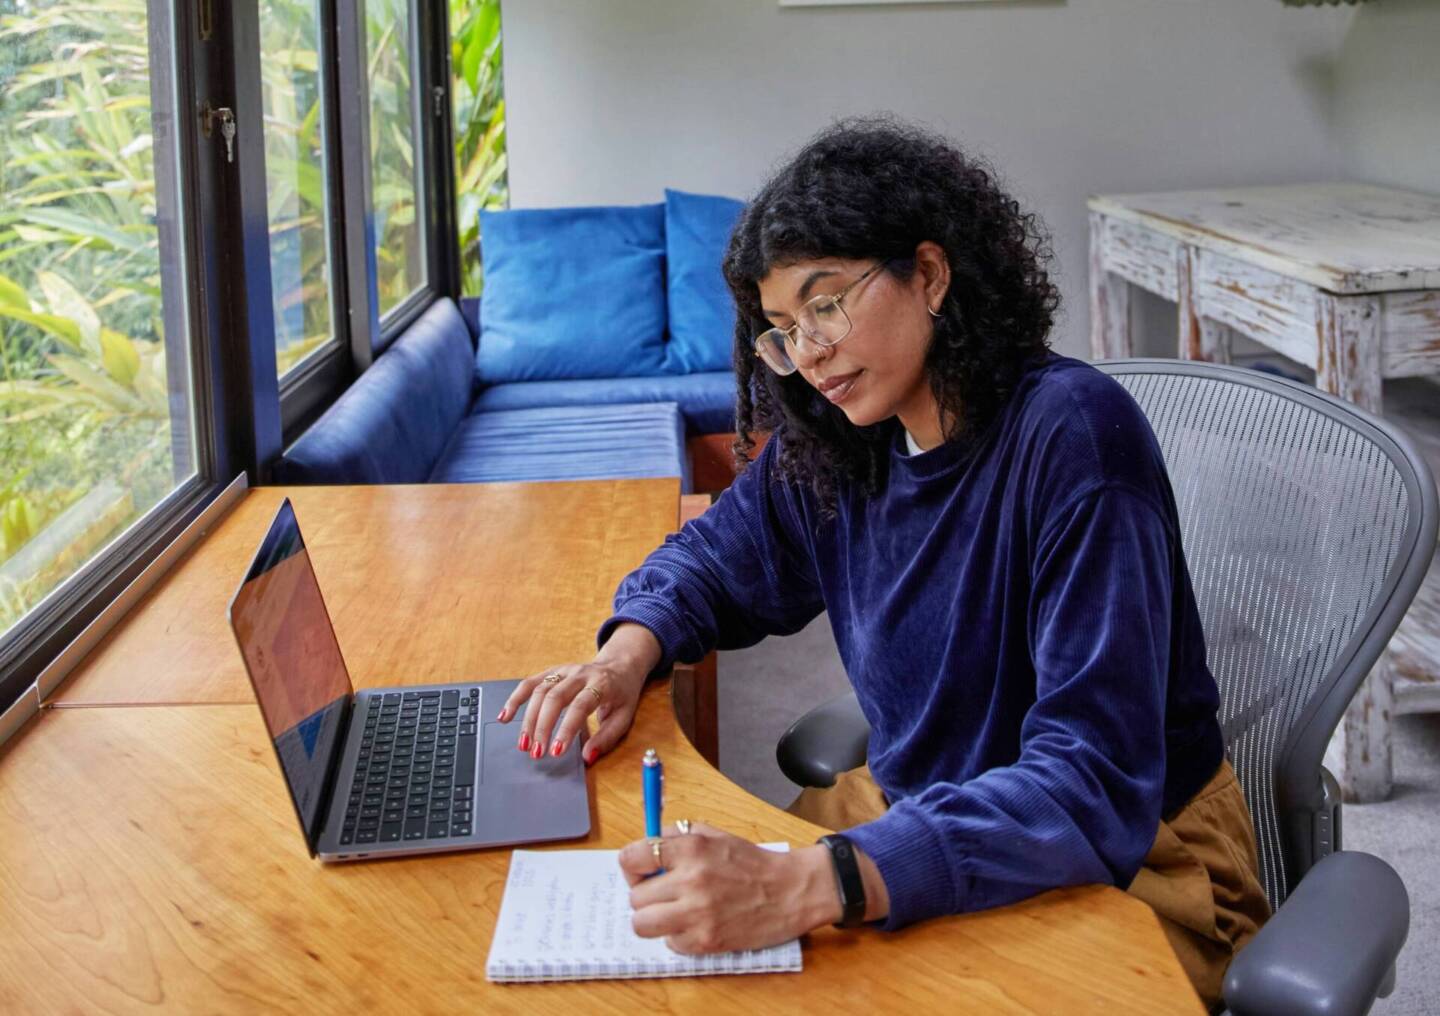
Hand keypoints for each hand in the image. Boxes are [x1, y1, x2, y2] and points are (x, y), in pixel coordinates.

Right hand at [497, 659, 644, 764]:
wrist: (619, 667)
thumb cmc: (621, 695)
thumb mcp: (624, 717)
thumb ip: (606, 738)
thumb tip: (587, 757)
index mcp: (601, 684)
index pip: (580, 706)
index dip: (566, 729)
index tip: (555, 752)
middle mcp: (579, 674)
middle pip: (554, 698)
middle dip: (542, 727)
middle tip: (536, 752)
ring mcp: (564, 671)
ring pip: (539, 691)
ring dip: (528, 719)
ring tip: (524, 745)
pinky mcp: (552, 671)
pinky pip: (529, 683)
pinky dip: (515, 699)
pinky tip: (505, 716)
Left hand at [618, 822, 840, 953]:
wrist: (790, 891)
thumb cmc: (752, 863)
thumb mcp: (715, 836)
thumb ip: (678, 837)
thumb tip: (646, 847)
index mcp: (691, 849)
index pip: (632, 858)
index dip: (633, 866)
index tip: (642, 870)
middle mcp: (690, 880)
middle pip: (634, 896)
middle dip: (646, 895)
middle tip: (664, 893)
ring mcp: (697, 914)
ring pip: (642, 924)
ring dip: (654, 919)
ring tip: (673, 911)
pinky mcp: (706, 941)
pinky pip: (670, 943)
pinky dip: (679, 936)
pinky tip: (697, 923)